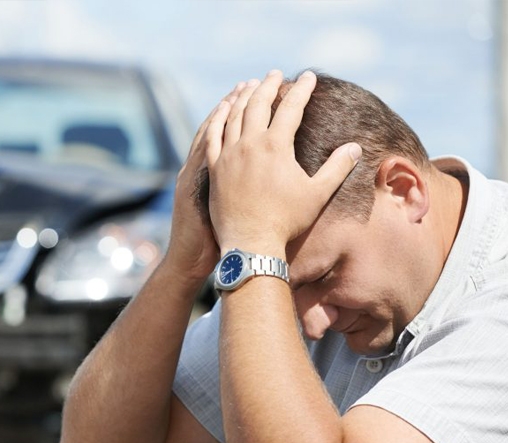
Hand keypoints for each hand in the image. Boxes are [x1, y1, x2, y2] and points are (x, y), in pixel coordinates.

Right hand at [164, 83, 246, 281]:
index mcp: (210, 171)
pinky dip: (210, 134)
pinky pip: (202, 154)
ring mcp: (195, 176)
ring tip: (241, 90)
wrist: (190, 260)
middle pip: (220, 126)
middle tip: (254, 80)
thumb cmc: (212, 241)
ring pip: (209, 135)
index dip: (240, 112)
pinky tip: (223, 118)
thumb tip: (265, 176)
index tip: (256, 91)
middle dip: (237, 101)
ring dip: (225, 110)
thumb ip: (239, 188)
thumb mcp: (224, 209)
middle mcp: (201, 168)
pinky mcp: (192, 187)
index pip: (227, 134)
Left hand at [205, 70, 361, 256]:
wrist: (250, 243)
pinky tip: (223, 108)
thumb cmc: (286, 221)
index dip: (301, 90)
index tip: (308, 76)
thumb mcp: (317, 194)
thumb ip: (337, 168)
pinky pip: (213, 135)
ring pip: (233, 115)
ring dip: (243, 96)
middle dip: (268, 85)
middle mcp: (249, 144)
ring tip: (250, 84)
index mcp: (275, 146)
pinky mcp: (214, 167)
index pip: (291, 107)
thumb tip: (355, 147)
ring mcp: (228, 155)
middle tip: (275, 74)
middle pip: (258, 104)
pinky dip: (218, 117)